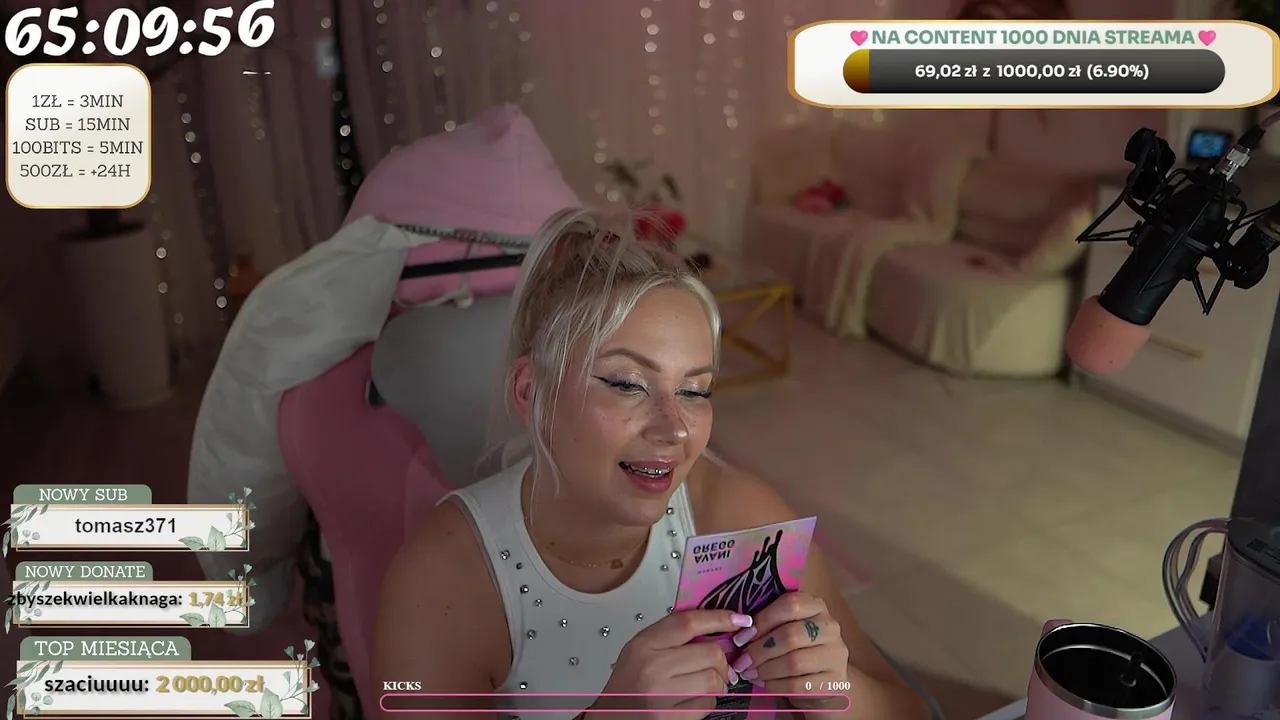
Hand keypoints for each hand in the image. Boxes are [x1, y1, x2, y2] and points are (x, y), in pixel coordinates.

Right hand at [593, 609, 753, 718]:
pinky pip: (708, 704)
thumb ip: (672, 636)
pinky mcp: (670, 719)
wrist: (611, 716)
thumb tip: (716, 628)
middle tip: (716, 664)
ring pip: (714, 680)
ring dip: (717, 682)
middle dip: (721, 659)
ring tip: (704, 683)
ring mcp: (661, 696)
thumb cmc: (628, 682)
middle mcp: (652, 667)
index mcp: (644, 644)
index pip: (689, 623)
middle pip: (710, 652)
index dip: (719, 618)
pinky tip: (694, 699)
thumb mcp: (641, 649)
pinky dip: (708, 701)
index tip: (739, 619)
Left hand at [731, 592, 849, 709]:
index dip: (761, 621)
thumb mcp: (787, 628)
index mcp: (816, 606)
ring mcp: (836, 655)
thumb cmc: (798, 648)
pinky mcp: (834, 682)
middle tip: (742, 661)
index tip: (741, 638)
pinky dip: (774, 685)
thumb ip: (768, 624)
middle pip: (790, 635)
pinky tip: (764, 684)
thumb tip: (740, 634)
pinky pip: (798, 685)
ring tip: (749, 673)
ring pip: (794, 662)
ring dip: (765, 669)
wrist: (825, 680)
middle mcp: (830, 627)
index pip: (789, 604)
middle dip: (759, 650)